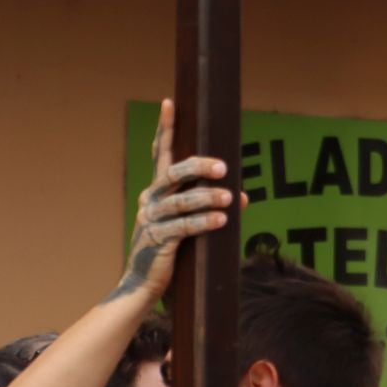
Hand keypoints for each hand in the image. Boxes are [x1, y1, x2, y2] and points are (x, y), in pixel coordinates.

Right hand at [111, 99, 237, 304]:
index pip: (160, 154)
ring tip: (229, 198)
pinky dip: (204, 222)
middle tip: (223, 168)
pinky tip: (221, 220)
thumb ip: (210, 207)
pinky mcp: (157, 240)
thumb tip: (244, 197)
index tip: (170, 103)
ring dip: (207, 198)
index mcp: (155, 191)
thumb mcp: (188, 224)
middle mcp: (150, 199)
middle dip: (199, 167)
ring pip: (181, 201)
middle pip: (173, 172)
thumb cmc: (168, 250)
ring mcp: (151, 219)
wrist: (143, 283)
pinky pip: (183, 227)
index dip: (164, 129)